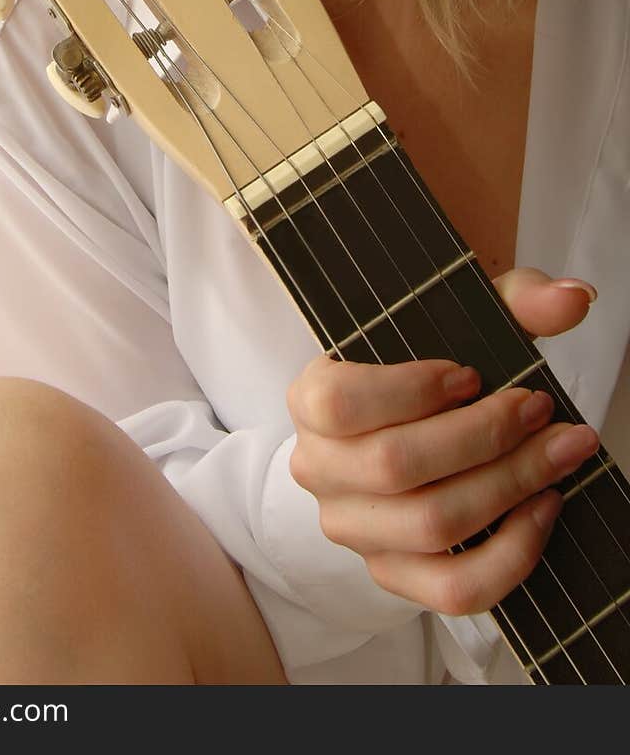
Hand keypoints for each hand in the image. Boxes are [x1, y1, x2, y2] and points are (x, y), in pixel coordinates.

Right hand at [286, 268, 598, 614]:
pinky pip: (454, 588)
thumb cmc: (431, 370)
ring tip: (559, 451)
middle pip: (395, 466)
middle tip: (538, 408)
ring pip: (431, 526)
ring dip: (510, 486)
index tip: (470, 375)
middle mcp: (319, 468)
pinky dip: (512, 553)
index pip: (339, 403)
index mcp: (311, 399)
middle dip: (483, 436)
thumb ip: (515, 297)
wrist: (411, 424)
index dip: (408, 391)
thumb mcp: (462, 318)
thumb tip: (573, 299)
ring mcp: (353, 529)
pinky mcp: (393, 574)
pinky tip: (543, 507)